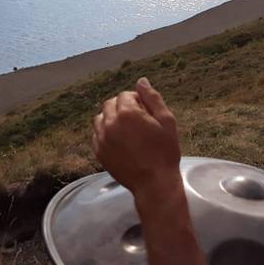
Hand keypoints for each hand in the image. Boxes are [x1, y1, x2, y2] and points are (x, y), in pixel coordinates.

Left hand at [92, 77, 180, 199]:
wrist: (154, 183)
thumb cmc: (164, 152)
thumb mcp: (167, 121)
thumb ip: (152, 98)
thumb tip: (141, 81)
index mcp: (127, 113)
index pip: (125, 95)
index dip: (137, 100)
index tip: (146, 112)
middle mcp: (110, 123)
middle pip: (110, 104)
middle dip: (122, 106)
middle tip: (137, 120)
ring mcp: (102, 139)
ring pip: (101, 118)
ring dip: (112, 118)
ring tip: (126, 130)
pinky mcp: (99, 152)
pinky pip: (97, 134)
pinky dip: (105, 133)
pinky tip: (119, 141)